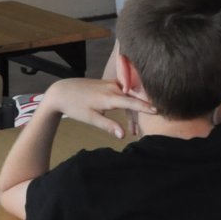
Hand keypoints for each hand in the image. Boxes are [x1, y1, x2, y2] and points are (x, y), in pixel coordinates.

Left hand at [38, 76, 154, 139]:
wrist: (62, 91)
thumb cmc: (75, 106)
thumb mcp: (90, 118)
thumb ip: (108, 126)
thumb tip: (122, 136)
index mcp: (109, 96)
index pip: (132, 102)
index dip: (145, 107)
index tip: (158, 111)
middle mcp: (113, 87)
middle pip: (134, 98)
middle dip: (143, 111)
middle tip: (147, 126)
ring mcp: (112, 83)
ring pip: (130, 96)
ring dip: (135, 109)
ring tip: (134, 129)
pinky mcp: (109, 83)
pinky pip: (125, 92)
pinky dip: (130, 102)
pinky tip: (130, 114)